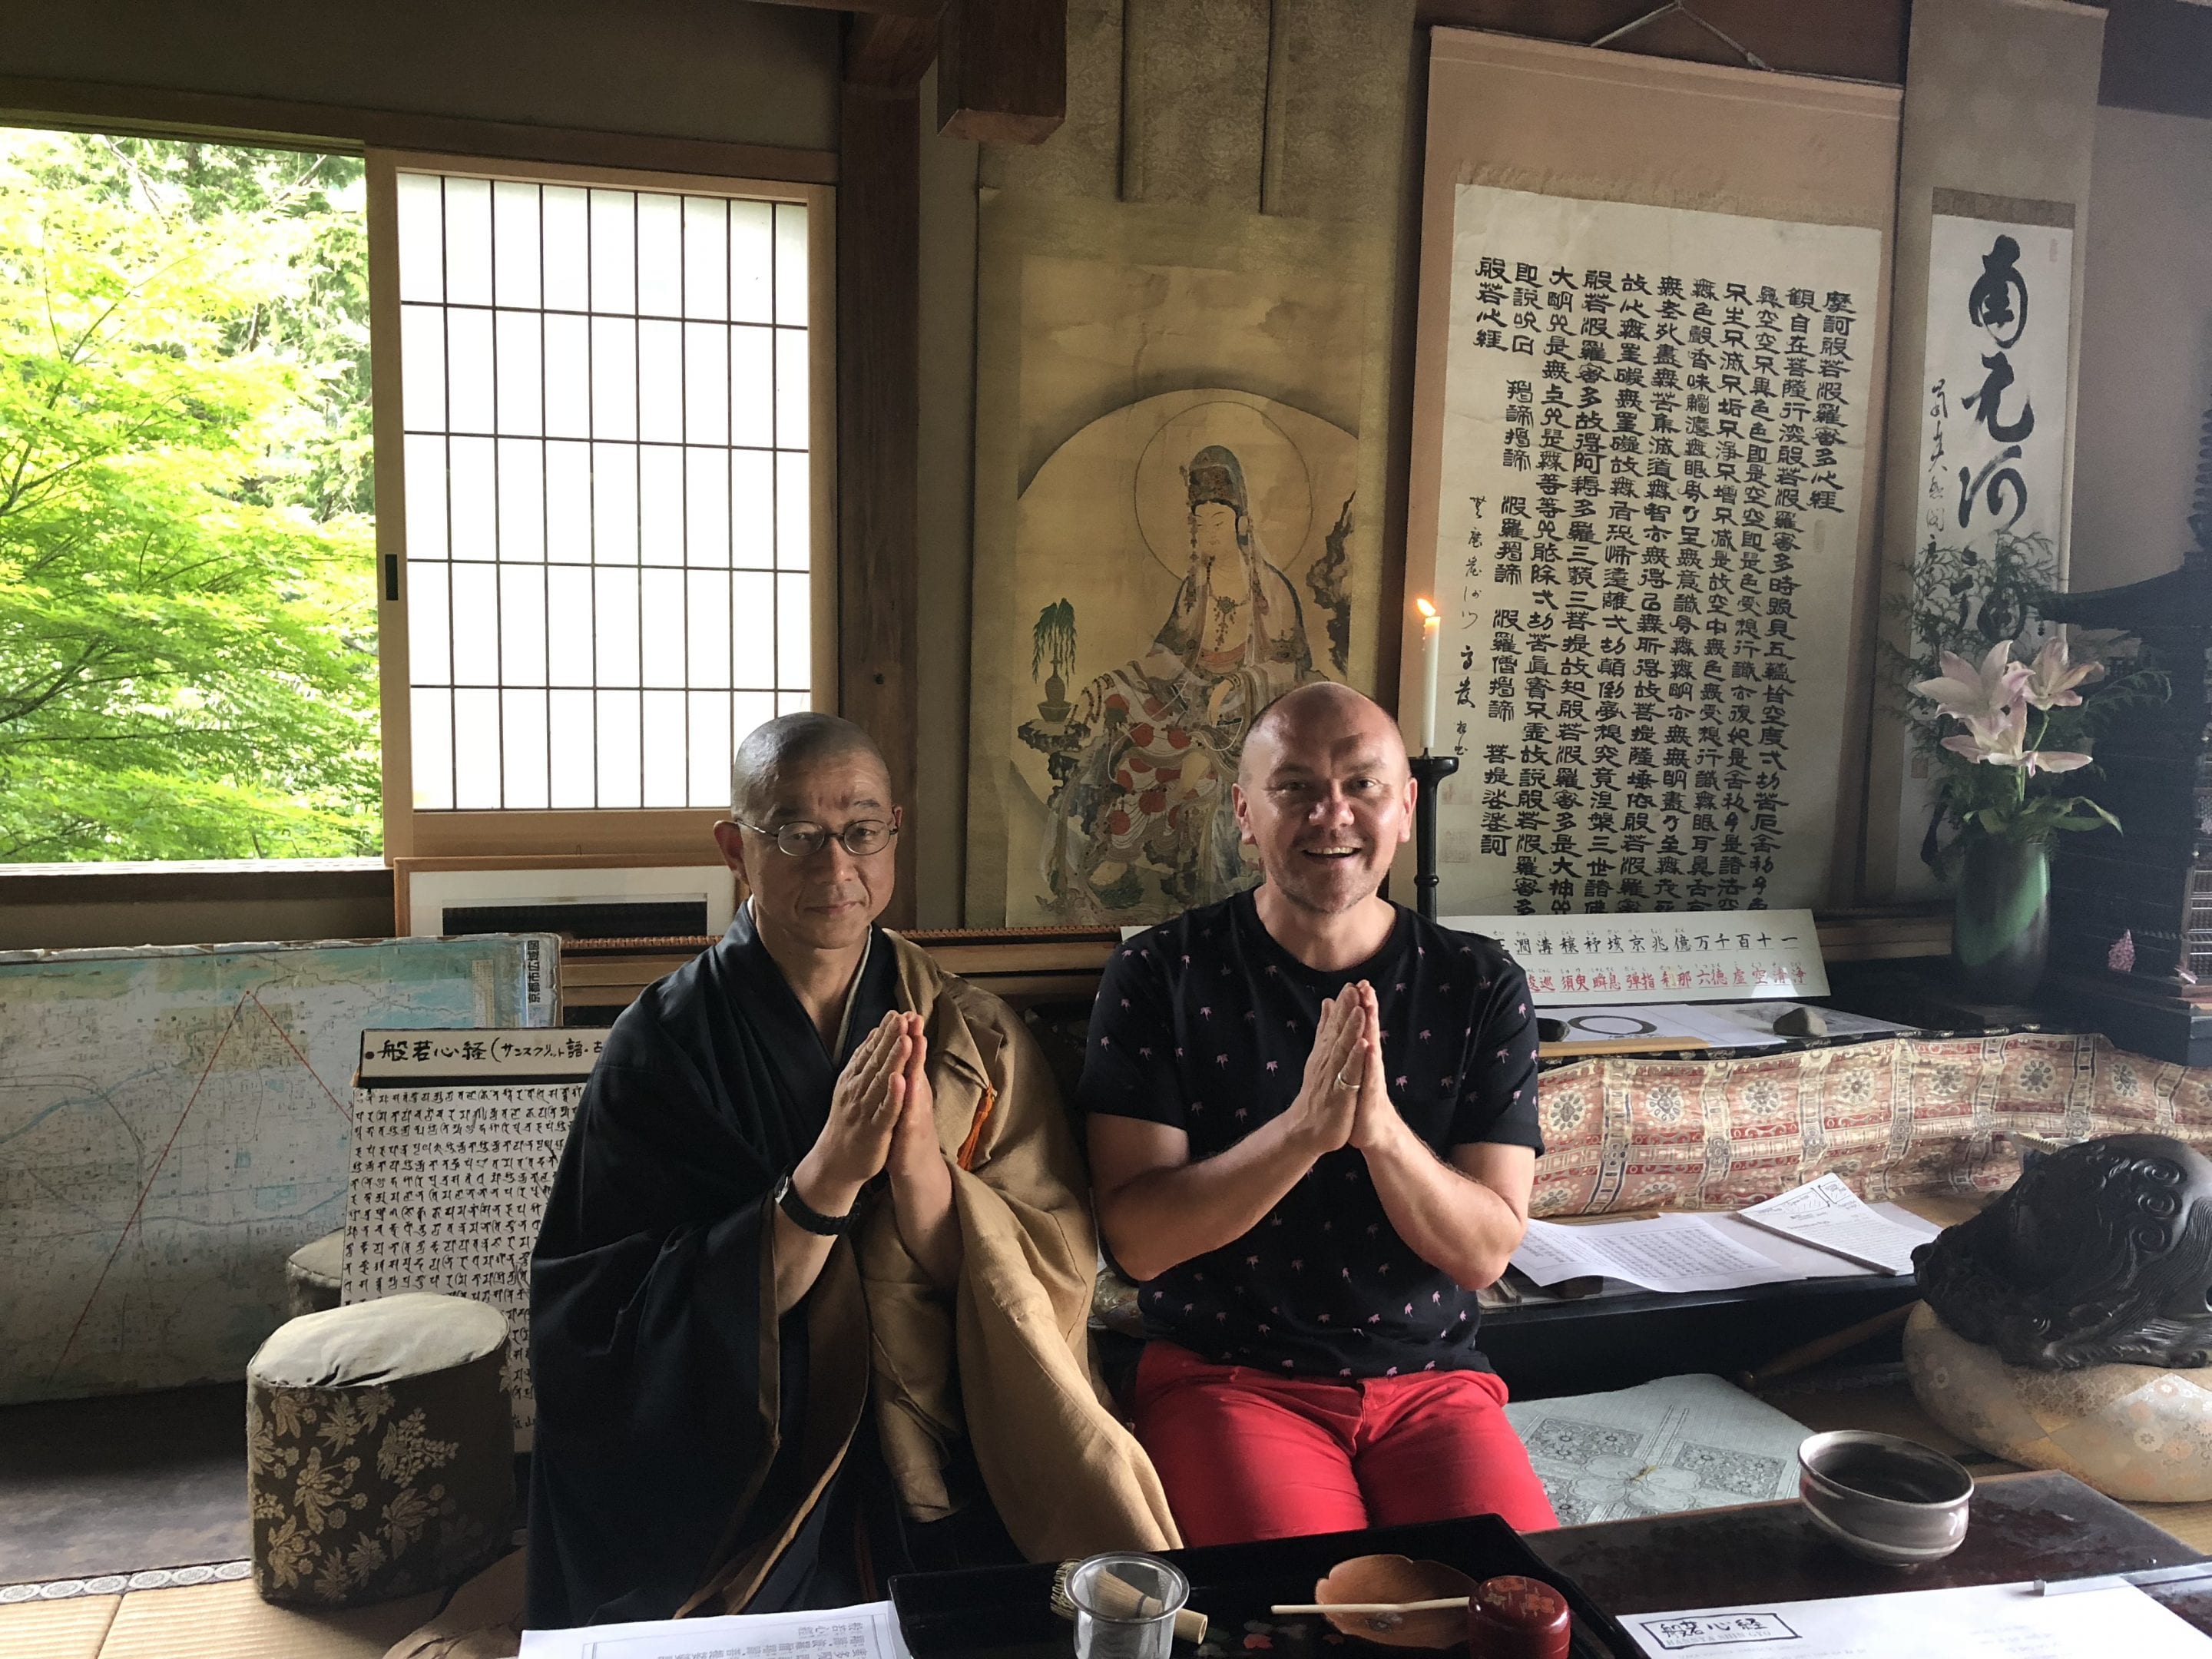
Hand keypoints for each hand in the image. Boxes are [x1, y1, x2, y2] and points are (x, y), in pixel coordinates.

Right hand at [811, 1010, 909, 1188]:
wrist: (834, 1161)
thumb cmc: (848, 1121)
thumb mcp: (851, 1087)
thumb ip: (863, 1061)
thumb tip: (874, 1033)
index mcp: (853, 1080)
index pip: (870, 1051)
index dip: (884, 1032)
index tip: (897, 1012)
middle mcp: (857, 1091)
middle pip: (876, 1061)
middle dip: (890, 1039)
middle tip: (902, 1017)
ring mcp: (865, 1110)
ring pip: (882, 1082)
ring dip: (893, 1060)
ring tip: (905, 1039)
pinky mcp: (875, 1130)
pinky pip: (885, 1111)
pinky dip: (893, 1096)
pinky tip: (900, 1080)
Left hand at [888, 1013, 938, 1168]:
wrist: (916, 1168)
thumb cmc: (907, 1130)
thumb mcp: (908, 1100)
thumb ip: (908, 1075)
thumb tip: (906, 1048)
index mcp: (914, 1088)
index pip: (912, 1057)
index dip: (910, 1034)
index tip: (909, 1010)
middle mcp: (918, 1098)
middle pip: (916, 1065)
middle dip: (915, 1040)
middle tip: (915, 1015)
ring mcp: (917, 1115)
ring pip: (916, 1085)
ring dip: (915, 1062)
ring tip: (914, 1038)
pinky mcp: (911, 1134)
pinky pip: (908, 1113)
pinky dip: (907, 1097)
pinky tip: (905, 1081)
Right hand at [1282, 990, 1365, 1158]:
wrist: (1306, 1128)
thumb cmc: (1317, 1092)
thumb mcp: (1321, 1057)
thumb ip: (1325, 1030)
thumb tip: (1328, 1002)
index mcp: (1325, 1052)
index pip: (1334, 1025)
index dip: (1343, 1006)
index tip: (1351, 983)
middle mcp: (1328, 1061)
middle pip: (1338, 1032)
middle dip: (1347, 1011)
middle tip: (1353, 987)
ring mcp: (1333, 1077)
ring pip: (1343, 1049)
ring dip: (1351, 1029)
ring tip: (1359, 1009)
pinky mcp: (1341, 1094)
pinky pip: (1350, 1075)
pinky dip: (1355, 1059)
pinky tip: (1362, 1045)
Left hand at [1345, 982, 1404, 1153]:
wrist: (1371, 1130)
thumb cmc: (1360, 1097)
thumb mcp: (1353, 1068)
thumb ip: (1350, 1045)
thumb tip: (1347, 1027)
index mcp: (1362, 1055)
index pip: (1361, 1026)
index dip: (1360, 1005)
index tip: (1358, 981)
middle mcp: (1369, 1063)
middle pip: (1368, 1031)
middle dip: (1368, 1009)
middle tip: (1366, 986)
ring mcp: (1371, 1078)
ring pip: (1371, 1049)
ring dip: (1370, 1029)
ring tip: (1369, 1008)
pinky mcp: (1370, 1096)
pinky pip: (1370, 1076)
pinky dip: (1368, 1062)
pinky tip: (1369, 1048)